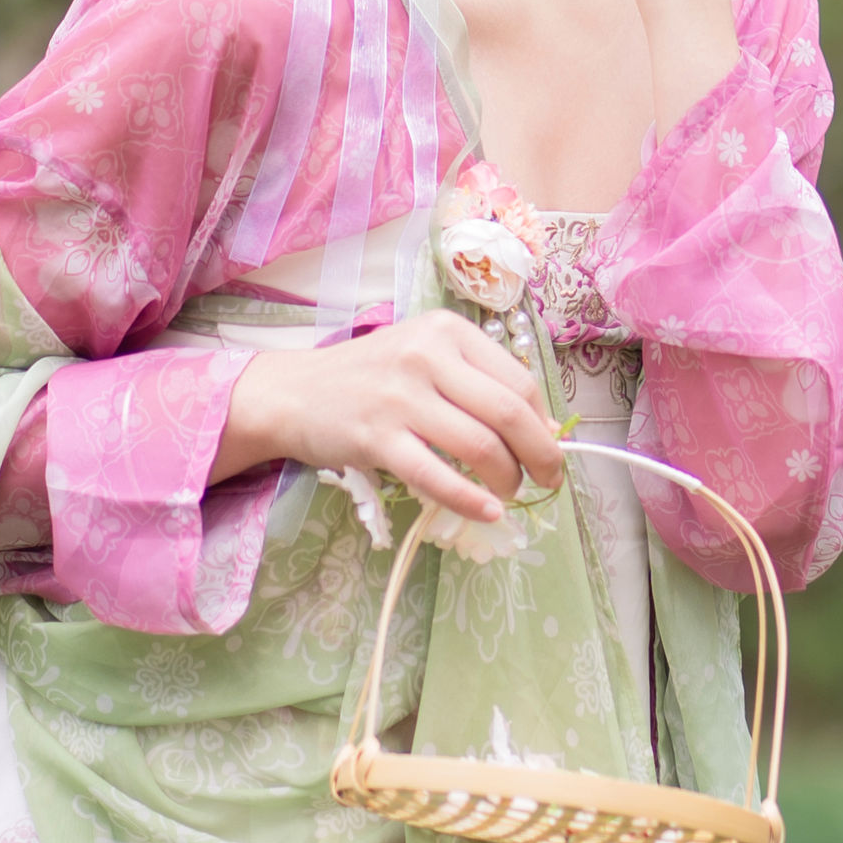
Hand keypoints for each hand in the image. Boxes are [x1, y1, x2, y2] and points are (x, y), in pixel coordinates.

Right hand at [211, 312, 564, 524]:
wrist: (294, 392)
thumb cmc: (371, 376)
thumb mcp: (426, 358)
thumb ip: (478, 382)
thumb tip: (544, 428)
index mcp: (447, 331)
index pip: (519, 381)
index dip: (544, 423)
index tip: (549, 448)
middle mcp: (427, 355)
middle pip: (508, 412)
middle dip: (541, 455)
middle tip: (548, 480)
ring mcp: (400, 396)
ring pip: (479, 446)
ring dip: (507, 480)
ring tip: (508, 494)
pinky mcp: (376, 437)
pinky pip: (436, 476)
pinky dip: (469, 500)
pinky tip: (486, 511)